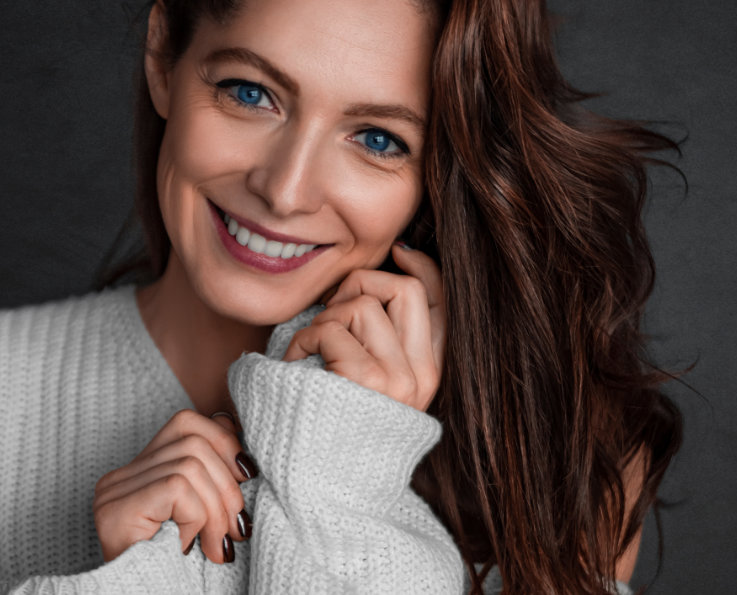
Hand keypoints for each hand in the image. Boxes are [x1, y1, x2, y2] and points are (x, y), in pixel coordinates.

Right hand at [92, 410, 255, 563]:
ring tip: (218, 545)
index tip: (247, 475)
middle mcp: (118, 477)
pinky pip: (178, 488)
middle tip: (236, 527)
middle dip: (227, 483)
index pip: (186, 423)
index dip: (224, 441)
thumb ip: (210, 474)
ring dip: (217, 509)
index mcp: (137, 472)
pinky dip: (198, 517)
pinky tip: (195, 546)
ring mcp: (113, 491)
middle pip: (193, 439)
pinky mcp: (117, 508)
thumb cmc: (178, 572)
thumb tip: (234, 425)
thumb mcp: (203, 515)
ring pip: (190, 465)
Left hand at [283, 243, 444, 410]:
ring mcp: (398, 378)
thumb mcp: (369, 380)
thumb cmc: (331, 424)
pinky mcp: (367, 379)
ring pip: (362, 303)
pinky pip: (331, 327)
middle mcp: (421, 375)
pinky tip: (294, 363)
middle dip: (360, 284)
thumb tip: (385, 272)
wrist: (320, 484)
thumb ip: (382, 337)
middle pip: (404, 288)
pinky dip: (302, 338)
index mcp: (428, 372)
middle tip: (332, 310)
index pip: (442, 302)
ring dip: (323, 317)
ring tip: (309, 349)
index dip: (422, 265)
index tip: (397, 251)